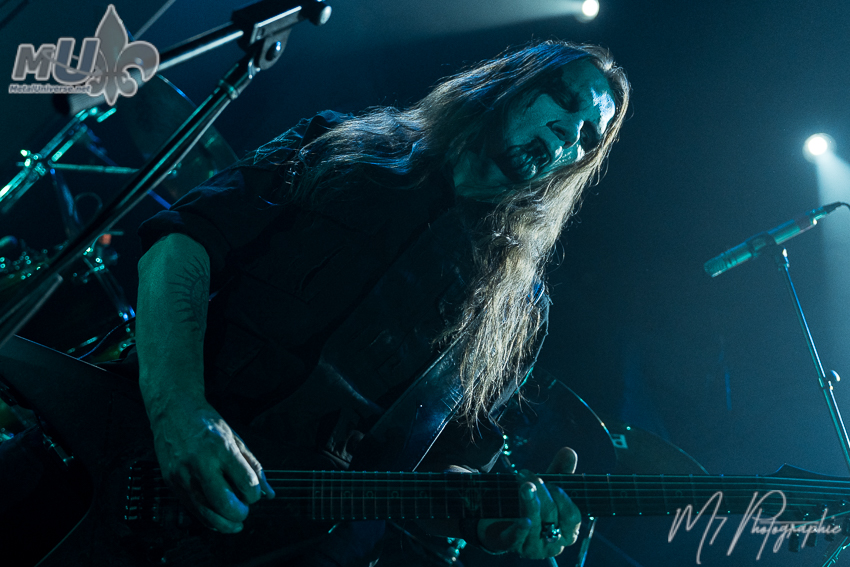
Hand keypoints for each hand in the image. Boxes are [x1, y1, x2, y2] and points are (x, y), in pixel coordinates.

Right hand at [150, 399, 274, 532]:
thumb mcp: (236, 438)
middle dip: (240, 513)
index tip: (254, 493)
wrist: (173, 410)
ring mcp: (183, 475)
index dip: (255, 494)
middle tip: (244, 510)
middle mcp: (201, 463)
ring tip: (235, 522)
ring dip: (225, 524)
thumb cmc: (207, 423)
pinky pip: (192, 510)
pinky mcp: (171, 482)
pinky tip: (218, 518)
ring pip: (207, 513)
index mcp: (222, 448)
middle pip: (225, 503)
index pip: (247, 483)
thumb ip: (253, 466)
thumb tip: (269, 493)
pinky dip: (208, 519)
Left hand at [477, 447, 580, 557]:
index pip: (572, 517)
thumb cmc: (532, 504)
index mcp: (567, 530)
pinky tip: (523, 519)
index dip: (563, 499)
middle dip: (541, 493)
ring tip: (523, 484)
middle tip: (527, 475)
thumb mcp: (546, 487)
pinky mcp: (511, 546)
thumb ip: (559, 471)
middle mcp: (553, 543)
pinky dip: (521, 528)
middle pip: (552, 517)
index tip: (551, 481)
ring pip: (535, 524)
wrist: (498, 520)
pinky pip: (517, 539)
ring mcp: (532, 547)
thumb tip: (569, 451)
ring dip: (529, 502)